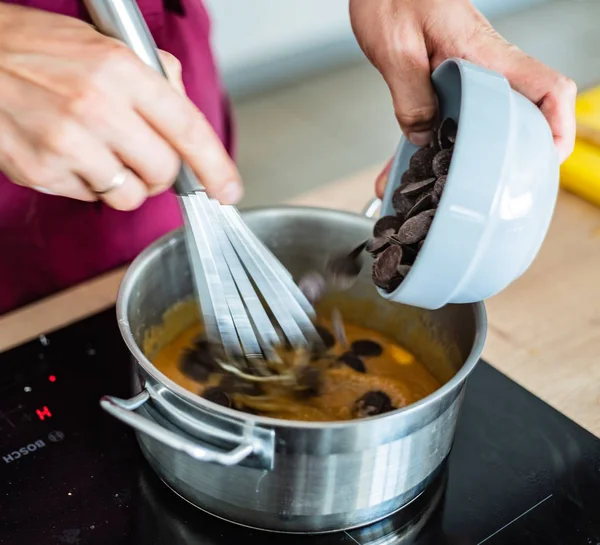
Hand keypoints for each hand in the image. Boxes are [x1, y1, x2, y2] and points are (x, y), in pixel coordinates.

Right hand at [0, 4, 241, 209]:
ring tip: (99, 153)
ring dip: (124, 184)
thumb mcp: (106, 46)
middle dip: (160, 173)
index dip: (216, 166)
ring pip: (129, 197)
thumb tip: (185, 122)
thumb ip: (156, 80)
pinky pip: (90, 198)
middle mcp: (96, 108)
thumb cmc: (38, 50)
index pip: (188, 129)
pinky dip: (89, 184)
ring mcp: (66, 143)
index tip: (229, 190)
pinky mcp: (40, 171)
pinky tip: (69, 154)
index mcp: (121, 71)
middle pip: (163, 173)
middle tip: (142, 157)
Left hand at [350, 0, 576, 196]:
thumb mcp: (397, 50)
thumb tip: (425, 138)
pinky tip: (395, 169)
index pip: (548, 89)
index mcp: (486, 56)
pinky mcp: (442, 80)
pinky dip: (422, 146)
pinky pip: (442, 118)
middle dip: (503, 157)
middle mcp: (483, 69)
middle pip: (515, 118)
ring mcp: (465, 76)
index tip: (548, 156)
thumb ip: (412, 98)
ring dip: (452, 159)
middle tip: (480, 189)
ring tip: (422, 194)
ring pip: (472, 125)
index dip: (559, 125)